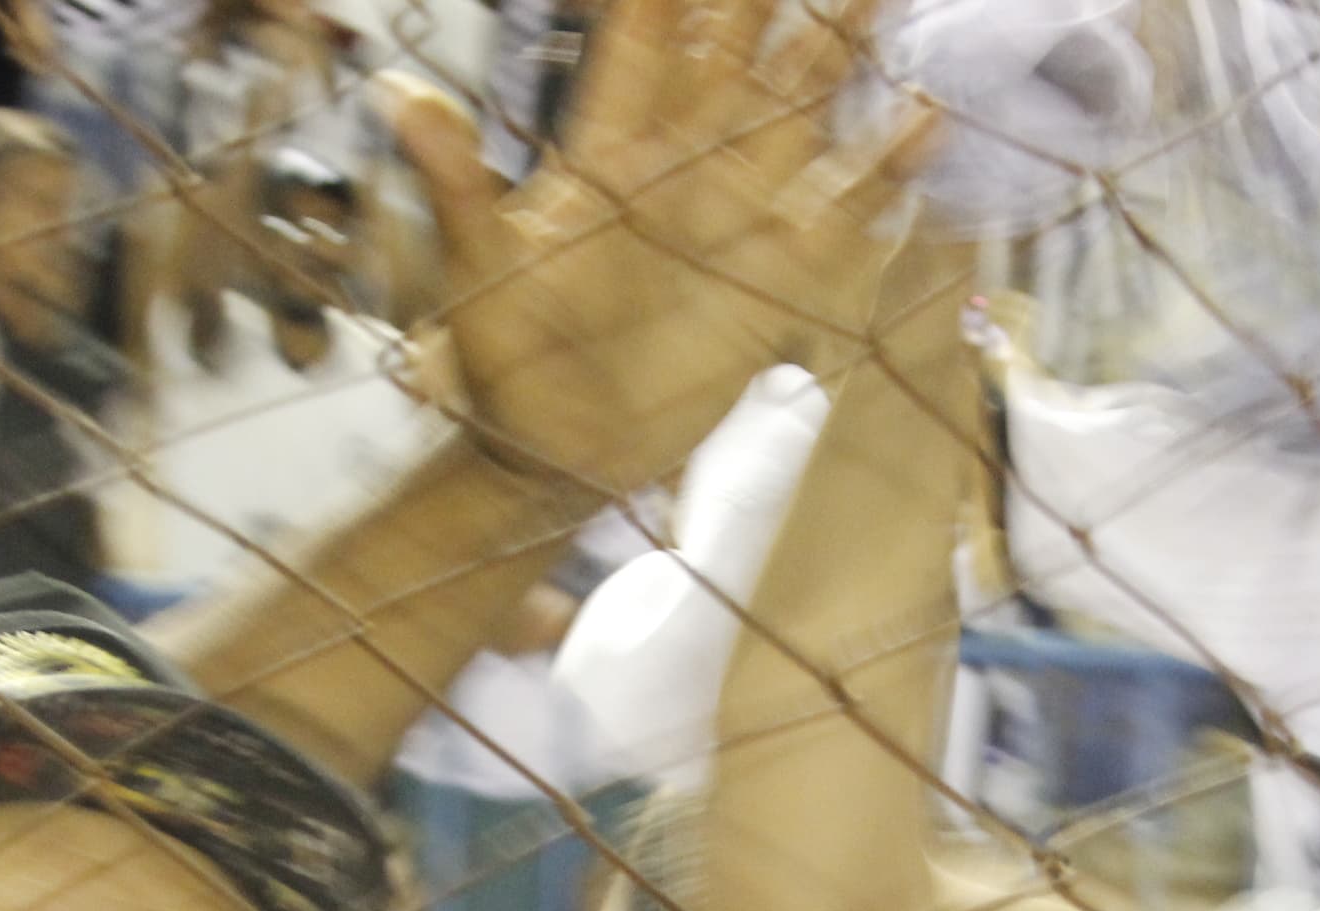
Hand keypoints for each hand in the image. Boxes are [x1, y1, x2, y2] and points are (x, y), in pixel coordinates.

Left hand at [381, 0, 938, 497]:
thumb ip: (456, 185)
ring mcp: (736, 218)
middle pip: (739, 54)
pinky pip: (840, 212)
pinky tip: (925, 117)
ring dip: (839, 54)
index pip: (642, 37)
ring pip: (798, 112)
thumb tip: (395, 93)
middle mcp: (680, 168)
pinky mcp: (778, 280)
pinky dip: (883, 169)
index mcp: (606, 151)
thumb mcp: (473, 272)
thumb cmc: (502, 365)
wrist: (554, 458)